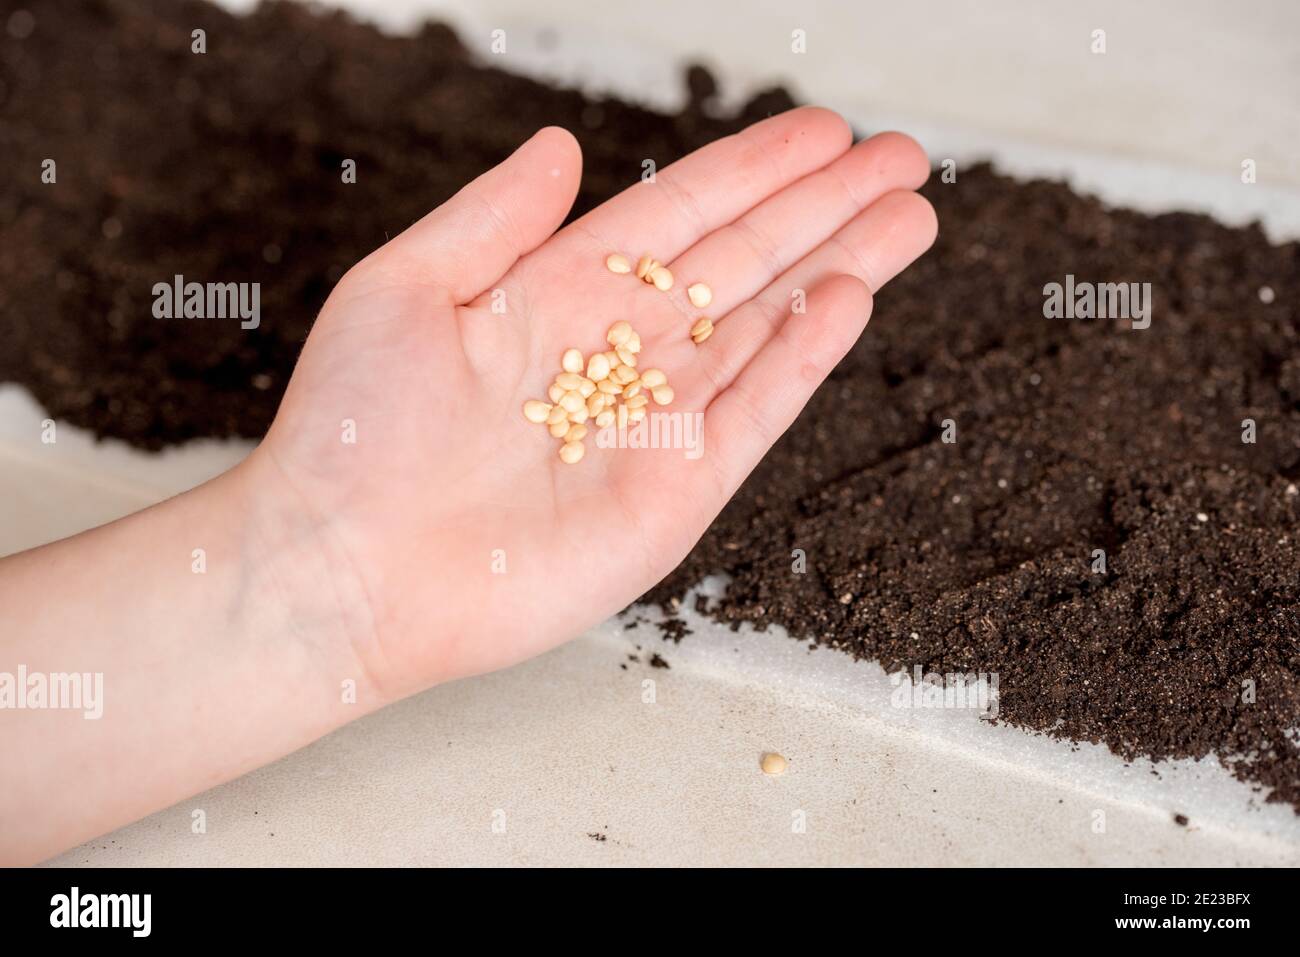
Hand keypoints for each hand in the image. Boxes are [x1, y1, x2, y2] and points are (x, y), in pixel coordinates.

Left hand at [246, 107, 936, 701]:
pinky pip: (753, 413)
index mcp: (558, 297)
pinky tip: (849, 296)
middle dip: (825, 208)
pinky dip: (803, 356)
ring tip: (908, 217)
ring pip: (767, 329)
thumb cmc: (350, 433)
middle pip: (745, 264)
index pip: (681, 215)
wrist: (342, 567)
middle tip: (902, 160)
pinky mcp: (673, 496)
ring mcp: (652, 426)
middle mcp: (617, 355)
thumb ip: (494, 215)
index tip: (822, 131)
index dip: (755, 170)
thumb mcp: (405, 287)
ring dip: (840, 267)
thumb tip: (563, 146)